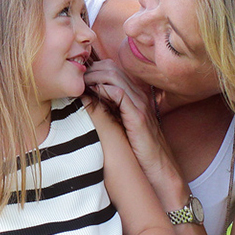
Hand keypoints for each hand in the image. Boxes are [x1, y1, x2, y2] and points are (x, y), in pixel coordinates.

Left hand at [83, 60, 173, 180]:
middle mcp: (139, 94)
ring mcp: (140, 103)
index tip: (77, 79)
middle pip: (112, 68)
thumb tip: (86, 101)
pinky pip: (120, 94)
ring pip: (114, 77)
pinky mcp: (138, 116)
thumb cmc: (138, 149)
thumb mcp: (121, 124)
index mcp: (135, 94)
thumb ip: (109, 110)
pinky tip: (92, 96)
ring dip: (93, 78)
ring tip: (80, 86)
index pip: (112, 68)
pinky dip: (103, 90)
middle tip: (75, 81)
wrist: (159, 166)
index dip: (93, 69)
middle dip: (90, 71)